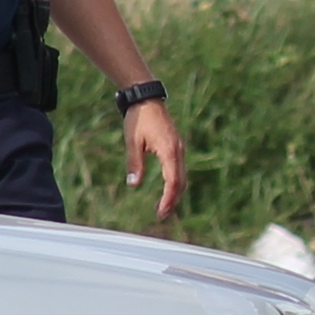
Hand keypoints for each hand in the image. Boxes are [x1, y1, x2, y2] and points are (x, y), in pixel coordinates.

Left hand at [123, 98, 185, 220]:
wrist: (146, 98)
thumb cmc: (138, 119)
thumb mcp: (132, 141)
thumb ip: (134, 163)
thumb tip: (133, 184)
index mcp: (169, 151)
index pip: (173, 181)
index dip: (168, 199)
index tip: (160, 212)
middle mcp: (178, 151)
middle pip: (181, 182)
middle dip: (173, 201)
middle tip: (161, 216)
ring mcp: (179, 149)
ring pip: (182, 177)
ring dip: (175, 193)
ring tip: (163, 208)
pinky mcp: (176, 147)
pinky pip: (179, 169)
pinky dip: (175, 183)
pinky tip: (167, 190)